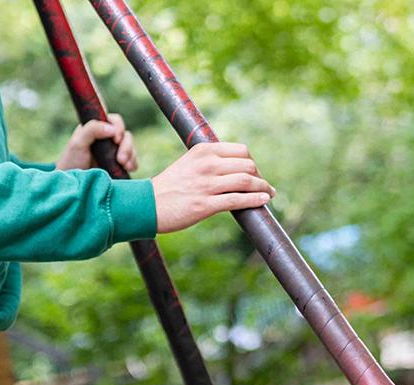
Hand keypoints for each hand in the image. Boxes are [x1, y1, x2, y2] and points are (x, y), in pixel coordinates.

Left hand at [57, 114, 137, 171]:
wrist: (75, 185)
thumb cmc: (72, 162)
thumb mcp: (77, 143)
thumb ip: (92, 130)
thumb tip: (112, 128)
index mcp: (96, 129)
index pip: (113, 120)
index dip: (118, 126)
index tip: (116, 139)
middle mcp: (106, 138)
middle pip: (125, 134)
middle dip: (126, 146)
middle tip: (120, 159)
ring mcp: (114, 151)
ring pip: (130, 146)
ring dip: (131, 155)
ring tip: (124, 166)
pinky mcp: (119, 163)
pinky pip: (133, 159)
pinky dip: (133, 163)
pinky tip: (129, 169)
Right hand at [150, 142, 273, 232]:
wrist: (146, 204)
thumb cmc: (170, 186)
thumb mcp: (190, 163)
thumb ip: (211, 161)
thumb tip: (238, 167)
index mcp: (203, 151)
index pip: (241, 151)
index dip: (253, 163)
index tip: (255, 173)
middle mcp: (207, 165)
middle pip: (248, 165)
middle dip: (260, 176)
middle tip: (263, 186)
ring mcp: (206, 184)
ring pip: (247, 182)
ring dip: (263, 188)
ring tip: (268, 194)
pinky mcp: (205, 205)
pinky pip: (238, 200)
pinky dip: (255, 200)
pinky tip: (263, 201)